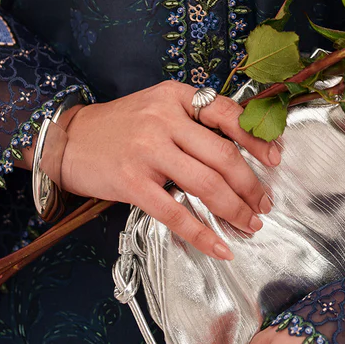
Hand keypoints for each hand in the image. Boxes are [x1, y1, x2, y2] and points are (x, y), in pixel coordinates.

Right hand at [57, 82, 279, 259]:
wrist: (69, 139)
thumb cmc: (120, 125)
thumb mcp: (158, 106)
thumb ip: (193, 119)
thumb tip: (241, 147)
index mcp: (175, 96)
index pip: (228, 114)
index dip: (257, 138)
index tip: (276, 158)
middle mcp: (163, 119)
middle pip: (222, 155)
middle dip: (251, 185)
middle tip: (264, 203)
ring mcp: (147, 151)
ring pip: (206, 185)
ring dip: (234, 210)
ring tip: (249, 223)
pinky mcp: (131, 182)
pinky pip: (175, 213)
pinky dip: (202, 234)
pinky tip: (219, 247)